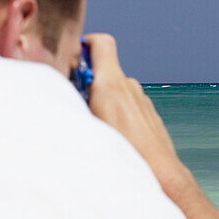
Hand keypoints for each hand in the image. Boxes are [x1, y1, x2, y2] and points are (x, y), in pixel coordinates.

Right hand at [84, 33, 186, 188]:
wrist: (160, 174)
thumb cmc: (124, 154)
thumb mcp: (86, 127)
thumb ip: (72, 104)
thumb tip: (59, 98)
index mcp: (112, 84)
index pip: (102, 43)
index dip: (86, 45)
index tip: (74, 60)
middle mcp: (130, 87)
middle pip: (106, 71)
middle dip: (89, 83)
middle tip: (77, 103)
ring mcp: (143, 101)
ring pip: (117, 91)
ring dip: (104, 102)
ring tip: (96, 127)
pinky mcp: (150, 116)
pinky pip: (129, 107)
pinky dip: (118, 115)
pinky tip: (114, 138)